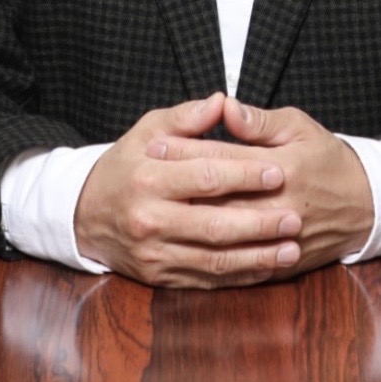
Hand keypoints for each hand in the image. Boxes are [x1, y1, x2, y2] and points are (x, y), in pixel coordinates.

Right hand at [74, 93, 303, 286]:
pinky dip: (238, 276)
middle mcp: (149, 219)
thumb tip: (223, 101)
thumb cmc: (125, 165)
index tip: (277, 173)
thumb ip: (187, 116)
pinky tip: (265, 267)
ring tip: (290, 248)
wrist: (85, 214)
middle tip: (295, 218)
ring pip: (213, 259)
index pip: (204, 177)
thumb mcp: (148, 130)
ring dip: (256, 257)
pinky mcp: (158, 277)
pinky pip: (204, 279)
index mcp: (148, 178)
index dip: (243, 176)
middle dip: (259, 224)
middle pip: (213, 224)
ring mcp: (153, 253)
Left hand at [149, 98, 373, 275]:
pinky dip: (211, 257)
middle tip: (143, 176)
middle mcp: (281, 205)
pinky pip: (240, 266)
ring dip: (188, 222)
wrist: (366, 206)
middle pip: (218, 197)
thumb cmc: (328, 159)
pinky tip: (186, 249)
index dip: (188, 149)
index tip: (155, 143)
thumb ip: (259, 121)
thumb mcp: (300, 127)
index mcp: (285, 167)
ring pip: (225, 235)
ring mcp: (281, 238)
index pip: (225, 158)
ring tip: (158, 211)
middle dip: (179, 185)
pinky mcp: (282, 263)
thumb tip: (224, 108)